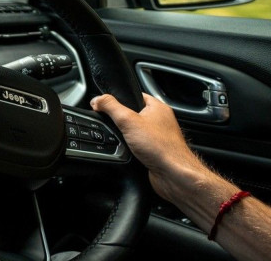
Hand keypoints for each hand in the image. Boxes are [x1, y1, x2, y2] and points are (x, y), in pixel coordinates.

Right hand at [90, 92, 204, 201]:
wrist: (174, 176)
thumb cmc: (161, 148)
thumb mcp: (128, 120)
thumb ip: (110, 107)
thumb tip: (97, 100)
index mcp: (157, 107)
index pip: (134, 95)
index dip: (119, 98)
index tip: (107, 104)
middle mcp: (160, 121)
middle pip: (132, 114)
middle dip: (121, 120)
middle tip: (115, 124)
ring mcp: (158, 137)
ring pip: (134, 131)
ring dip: (126, 136)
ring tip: (124, 140)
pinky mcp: (155, 152)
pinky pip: (137, 145)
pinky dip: (130, 148)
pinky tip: (128, 151)